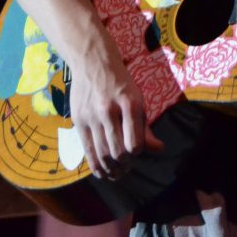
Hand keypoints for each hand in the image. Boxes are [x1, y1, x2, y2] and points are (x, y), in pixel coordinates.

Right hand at [70, 52, 163, 179]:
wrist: (93, 62)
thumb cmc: (120, 84)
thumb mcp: (138, 100)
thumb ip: (145, 127)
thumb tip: (158, 149)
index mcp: (130, 104)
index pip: (134, 143)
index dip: (136, 153)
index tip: (136, 153)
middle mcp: (109, 110)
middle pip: (117, 152)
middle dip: (123, 165)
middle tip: (126, 168)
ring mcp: (91, 116)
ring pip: (102, 153)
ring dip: (110, 169)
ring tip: (116, 173)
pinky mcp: (78, 120)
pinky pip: (87, 149)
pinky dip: (95, 165)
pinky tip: (101, 173)